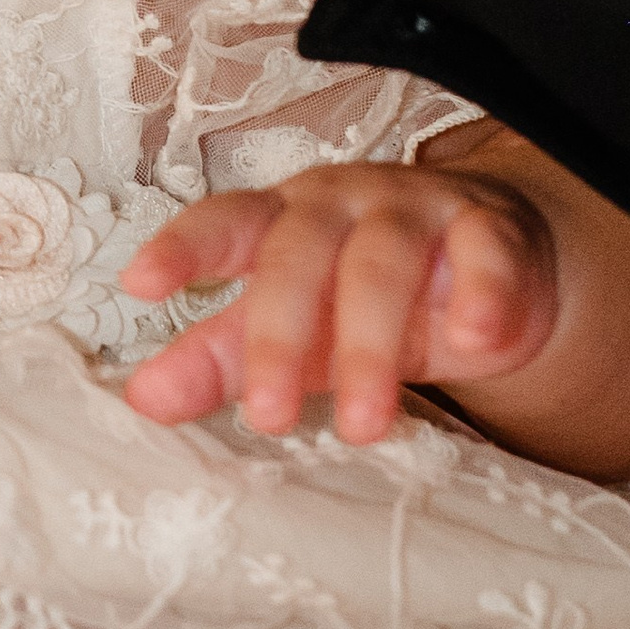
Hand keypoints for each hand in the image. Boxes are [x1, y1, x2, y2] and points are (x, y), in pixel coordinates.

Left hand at [125, 161, 557, 446]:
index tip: (139, 283)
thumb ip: (219, 359)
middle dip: (281, 338)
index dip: (183, 247)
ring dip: (373, 346)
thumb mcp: (291, 332)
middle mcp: (340, 202)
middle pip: (300, 255)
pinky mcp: (489, 228)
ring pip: (384, 262)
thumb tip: (143, 399)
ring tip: (366, 426)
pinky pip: (484, 250)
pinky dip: (481, 292)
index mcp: (279, 220)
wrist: (490, 272)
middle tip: (268, 419)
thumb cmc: (365, 299)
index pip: (223, 222)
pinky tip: (475, 341)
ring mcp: (416, 208)